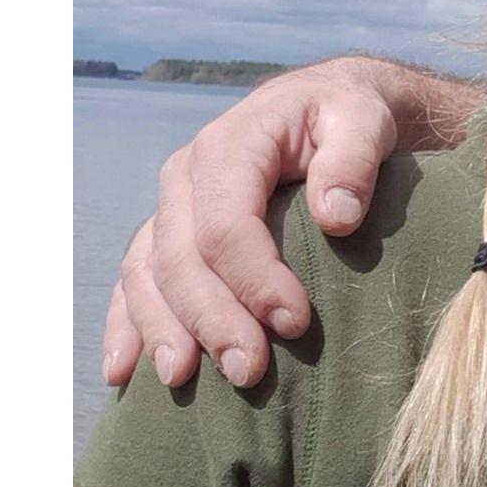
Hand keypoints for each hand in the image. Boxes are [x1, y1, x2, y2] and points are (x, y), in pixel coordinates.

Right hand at [99, 59, 458, 389]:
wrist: (324, 105)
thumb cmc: (347, 116)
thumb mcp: (363, 119)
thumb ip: (353, 160)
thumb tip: (336, 217)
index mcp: (231, 144)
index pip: (227, 223)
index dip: (254, 278)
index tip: (295, 323)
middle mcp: (186, 176)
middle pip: (182, 257)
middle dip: (211, 319)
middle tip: (247, 371)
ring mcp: (170, 207)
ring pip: (148, 275)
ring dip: (162, 331)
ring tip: (182, 381)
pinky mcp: (167, 234)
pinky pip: (133, 282)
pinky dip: (125, 325)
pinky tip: (123, 373)